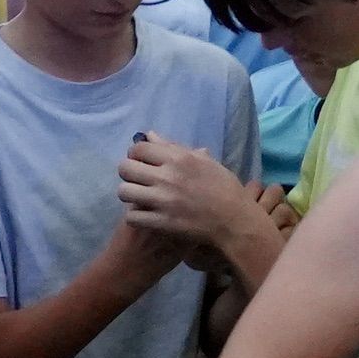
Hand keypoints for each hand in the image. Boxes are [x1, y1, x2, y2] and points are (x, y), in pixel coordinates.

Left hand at [117, 133, 273, 270]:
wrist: (234, 221)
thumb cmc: (223, 187)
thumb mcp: (203, 161)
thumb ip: (173, 147)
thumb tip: (150, 134)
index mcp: (178, 158)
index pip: (138, 148)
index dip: (136, 155)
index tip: (142, 162)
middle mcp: (167, 176)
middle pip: (125, 168)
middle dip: (129, 173)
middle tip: (138, 180)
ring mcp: (163, 201)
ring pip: (124, 192)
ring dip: (129, 194)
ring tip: (140, 198)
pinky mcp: (162, 222)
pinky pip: (132, 216)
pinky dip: (135, 216)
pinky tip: (145, 215)